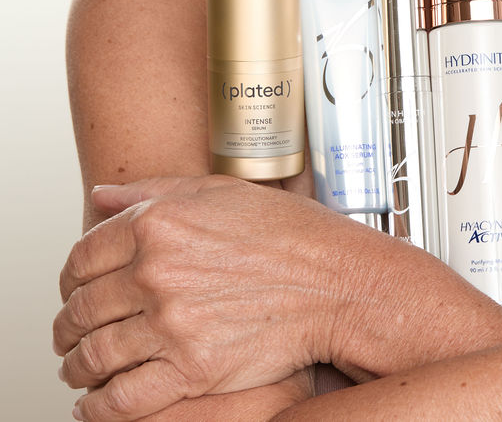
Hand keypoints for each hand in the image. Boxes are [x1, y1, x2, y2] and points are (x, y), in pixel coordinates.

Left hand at [53, 176, 348, 420]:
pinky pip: (120, 398)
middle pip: (81, 308)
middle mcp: (158, 272)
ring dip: (78, 365)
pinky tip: (98, 401)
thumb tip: (103, 197)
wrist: (342, 285)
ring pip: (94, 354)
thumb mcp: (224, 191)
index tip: (76, 290)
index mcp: (159, 225)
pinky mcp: (192, 370)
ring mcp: (172, 324)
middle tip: (74, 333)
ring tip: (83, 367)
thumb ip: (157, 190)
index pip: (82, 257)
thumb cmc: (297, 237)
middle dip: (70, 325)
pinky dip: (98, 406)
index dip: (70, 279)